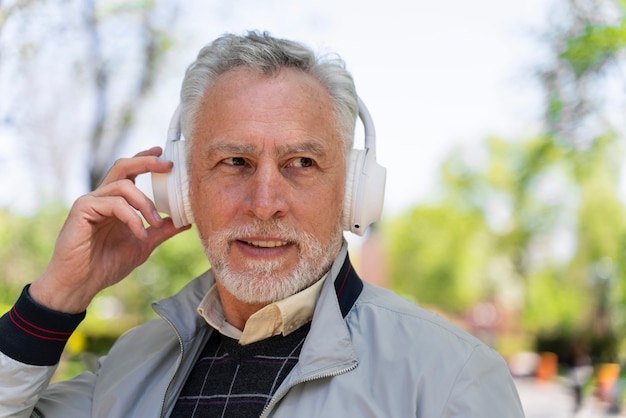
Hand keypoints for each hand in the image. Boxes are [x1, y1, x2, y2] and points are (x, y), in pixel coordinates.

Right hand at [29, 147, 189, 312]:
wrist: (82, 284)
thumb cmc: (107, 265)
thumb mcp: (143, 245)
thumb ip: (162, 231)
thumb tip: (186, 221)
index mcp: (115, 203)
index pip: (130, 173)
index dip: (145, 160)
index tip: (164, 156)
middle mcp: (102, 198)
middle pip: (123, 167)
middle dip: (146, 162)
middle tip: (167, 165)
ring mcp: (90, 202)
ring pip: (123, 186)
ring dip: (145, 203)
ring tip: (156, 222)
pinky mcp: (82, 210)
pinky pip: (114, 203)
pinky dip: (132, 217)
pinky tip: (140, 233)